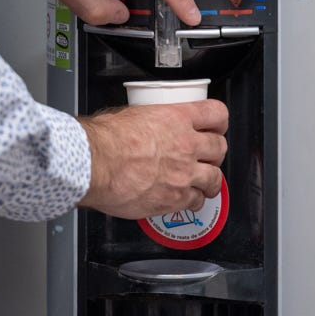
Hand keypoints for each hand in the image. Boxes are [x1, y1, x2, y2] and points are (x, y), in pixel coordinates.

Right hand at [78, 99, 227, 218]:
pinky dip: (193, 201)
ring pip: (215, 178)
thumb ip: (148, 120)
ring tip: (203, 182)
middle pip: (220, 147)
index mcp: (177, 118)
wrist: (95, 164)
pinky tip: (186, 199)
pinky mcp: (175, 198)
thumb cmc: (105, 139)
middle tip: (207, 156)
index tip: (216, 127)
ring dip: (210, 180)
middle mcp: (186, 145)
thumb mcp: (131, 114)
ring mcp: (184, 173)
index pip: (216, 114)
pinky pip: (196, 201)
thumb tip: (145, 123)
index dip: (219, 122)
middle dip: (215, 152)